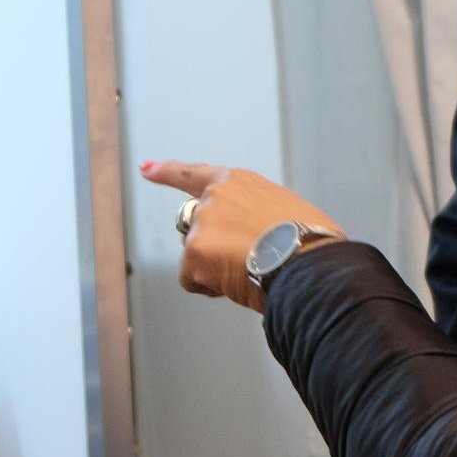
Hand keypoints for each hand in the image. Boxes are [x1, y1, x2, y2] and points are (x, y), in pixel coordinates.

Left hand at [140, 161, 343, 312]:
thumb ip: (257, 213)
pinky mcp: (194, 252)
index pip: (194, 174)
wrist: (309, 262)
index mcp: (238, 182)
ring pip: (196, 256)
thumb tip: (258, 235)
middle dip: (209, 246)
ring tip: (251, 270)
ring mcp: (202, 224)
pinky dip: (209, 288)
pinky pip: (192, 280)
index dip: (167, 171)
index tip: (147, 168)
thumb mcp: (286, 210)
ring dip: (215, 268)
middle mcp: (214, 197)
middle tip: (242, 259)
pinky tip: (236, 283)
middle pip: (195, 227)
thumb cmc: (310, 240)